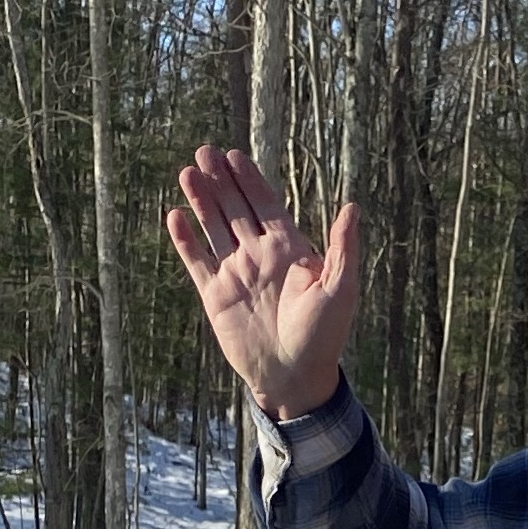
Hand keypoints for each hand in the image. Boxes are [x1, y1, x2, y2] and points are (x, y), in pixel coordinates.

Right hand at [167, 145, 360, 420]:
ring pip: (214, 227)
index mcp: (289, 249)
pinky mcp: (215, 295)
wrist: (294, 377)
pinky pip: (197, 261)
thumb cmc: (323, 337)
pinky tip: (174, 216)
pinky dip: (186, 239)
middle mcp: (259, 255)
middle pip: (236, 208)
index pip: (265, 204)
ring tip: (187, 172)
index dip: (250, 180)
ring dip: (201, 201)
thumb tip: (353, 207)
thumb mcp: (341, 290)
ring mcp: (236, 273)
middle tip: (205, 151)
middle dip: (221, 180)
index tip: (235, 155)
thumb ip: (343, 249)